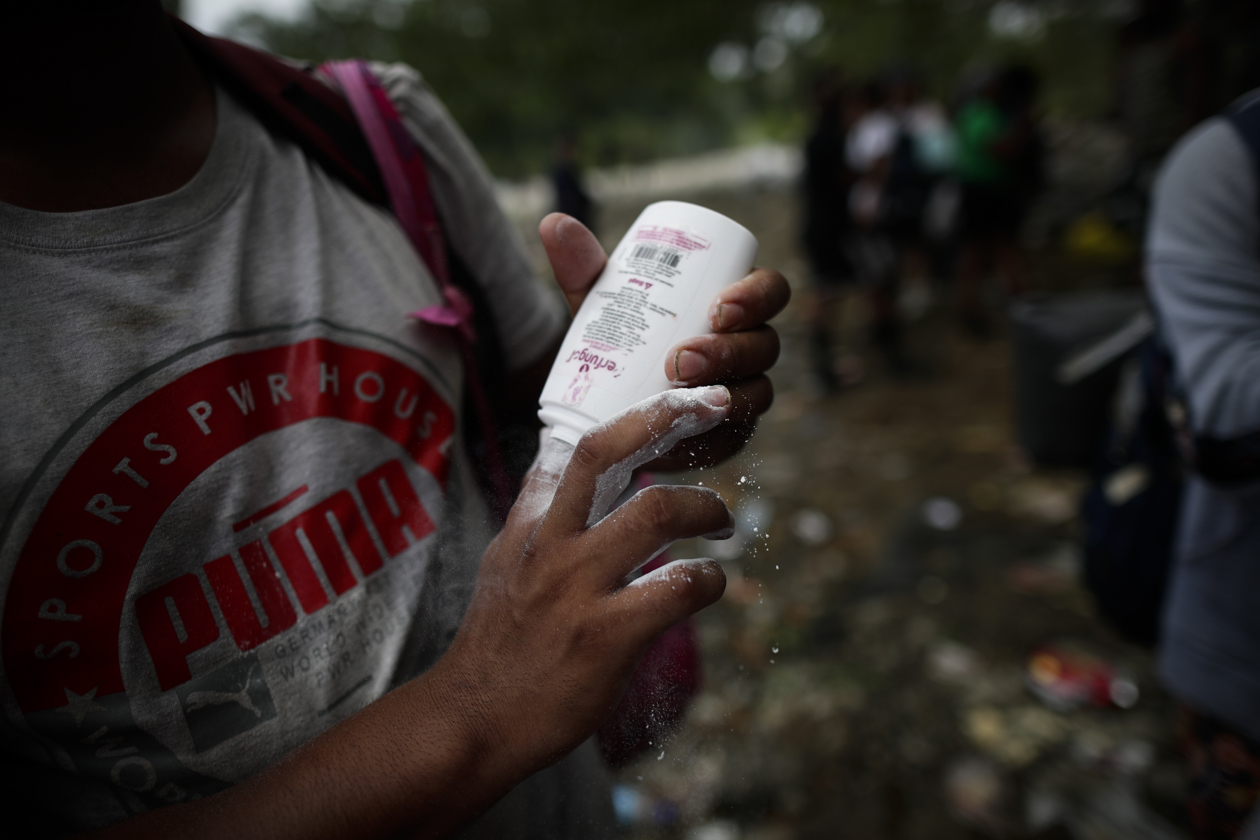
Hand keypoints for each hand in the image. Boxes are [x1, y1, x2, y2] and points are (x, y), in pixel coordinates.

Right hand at [435, 386, 733, 779]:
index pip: (573, 444)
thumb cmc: (498, 644)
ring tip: (723, 520)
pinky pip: (677, 586)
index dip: (630, 413)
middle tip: (713, 406)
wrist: (471, 721)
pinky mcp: (605, 635)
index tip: (673, 400)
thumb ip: (537, 517)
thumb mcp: (505, 563)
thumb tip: (558, 472)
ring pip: (656, 511)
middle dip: (667, 414)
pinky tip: (709, 584)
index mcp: (528, 523)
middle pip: (604, 448)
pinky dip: (708, 578)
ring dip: (706, 506)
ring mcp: (576, 586)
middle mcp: (549, 542)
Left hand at [539, 212, 789, 470]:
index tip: (717, 306)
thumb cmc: (619, 337)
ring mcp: (744, 392)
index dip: (756, 296)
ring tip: (675, 393)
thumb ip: (583, 266)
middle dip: (730, 351)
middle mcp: (750, 346)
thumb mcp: (601, 304)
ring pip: (757, 394)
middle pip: (765, 345)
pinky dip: (709, 438)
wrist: (607, 403)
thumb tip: (555, 224)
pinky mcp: (728, 435)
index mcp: (734, 304)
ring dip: (724, 396)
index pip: (769, 291)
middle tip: (681, 358)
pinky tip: (683, 437)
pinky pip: (734, 440)